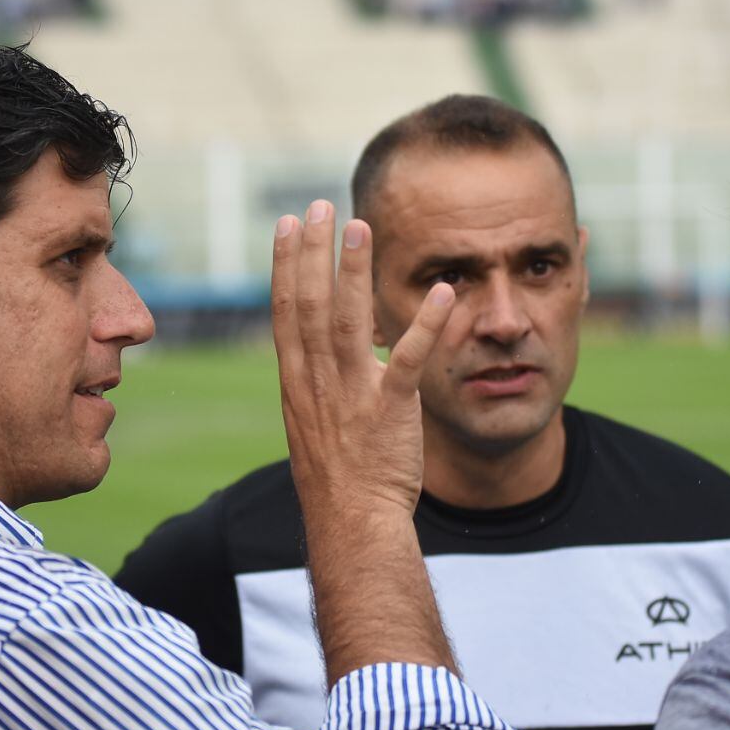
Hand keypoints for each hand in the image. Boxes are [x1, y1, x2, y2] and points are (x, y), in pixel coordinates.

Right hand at [271, 200, 453, 519]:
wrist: (352, 523)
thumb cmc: (337, 477)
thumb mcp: (311, 422)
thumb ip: (315, 380)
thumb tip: (318, 347)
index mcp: (296, 382)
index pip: (286, 312)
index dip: (287, 265)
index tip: (290, 225)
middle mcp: (317, 382)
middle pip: (311, 305)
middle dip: (314, 252)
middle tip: (321, 206)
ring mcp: (352, 395)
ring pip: (349, 321)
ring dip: (354, 271)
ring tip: (360, 226)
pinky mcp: (391, 411)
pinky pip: (409, 360)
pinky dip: (427, 324)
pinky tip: (443, 292)